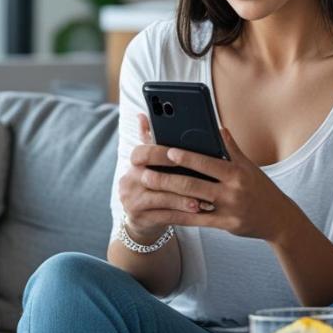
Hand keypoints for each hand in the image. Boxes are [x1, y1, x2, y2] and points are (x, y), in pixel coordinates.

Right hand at [118, 113, 199, 242]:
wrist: (144, 219)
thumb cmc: (157, 185)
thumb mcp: (154, 163)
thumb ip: (152, 140)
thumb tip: (144, 113)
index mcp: (134, 164)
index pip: (142, 152)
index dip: (160, 152)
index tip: (178, 153)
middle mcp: (129, 181)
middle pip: (154, 177)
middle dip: (178, 177)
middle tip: (199, 177)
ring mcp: (132, 201)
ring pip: (162, 198)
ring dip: (185, 199)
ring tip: (204, 200)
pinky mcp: (140, 218)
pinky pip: (166, 216)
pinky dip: (184, 214)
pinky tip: (199, 214)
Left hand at [139, 127, 301, 242]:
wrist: (279, 218)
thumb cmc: (262, 188)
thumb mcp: (250, 167)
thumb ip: (232, 149)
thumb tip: (219, 128)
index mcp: (237, 172)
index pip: (207, 162)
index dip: (187, 157)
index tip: (167, 151)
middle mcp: (232, 190)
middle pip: (194, 183)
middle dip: (167, 178)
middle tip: (145, 173)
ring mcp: (228, 209)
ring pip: (192, 202)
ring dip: (167, 196)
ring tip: (150, 190)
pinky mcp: (226, 225)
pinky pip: (198, 220)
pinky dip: (180, 215)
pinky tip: (165, 211)